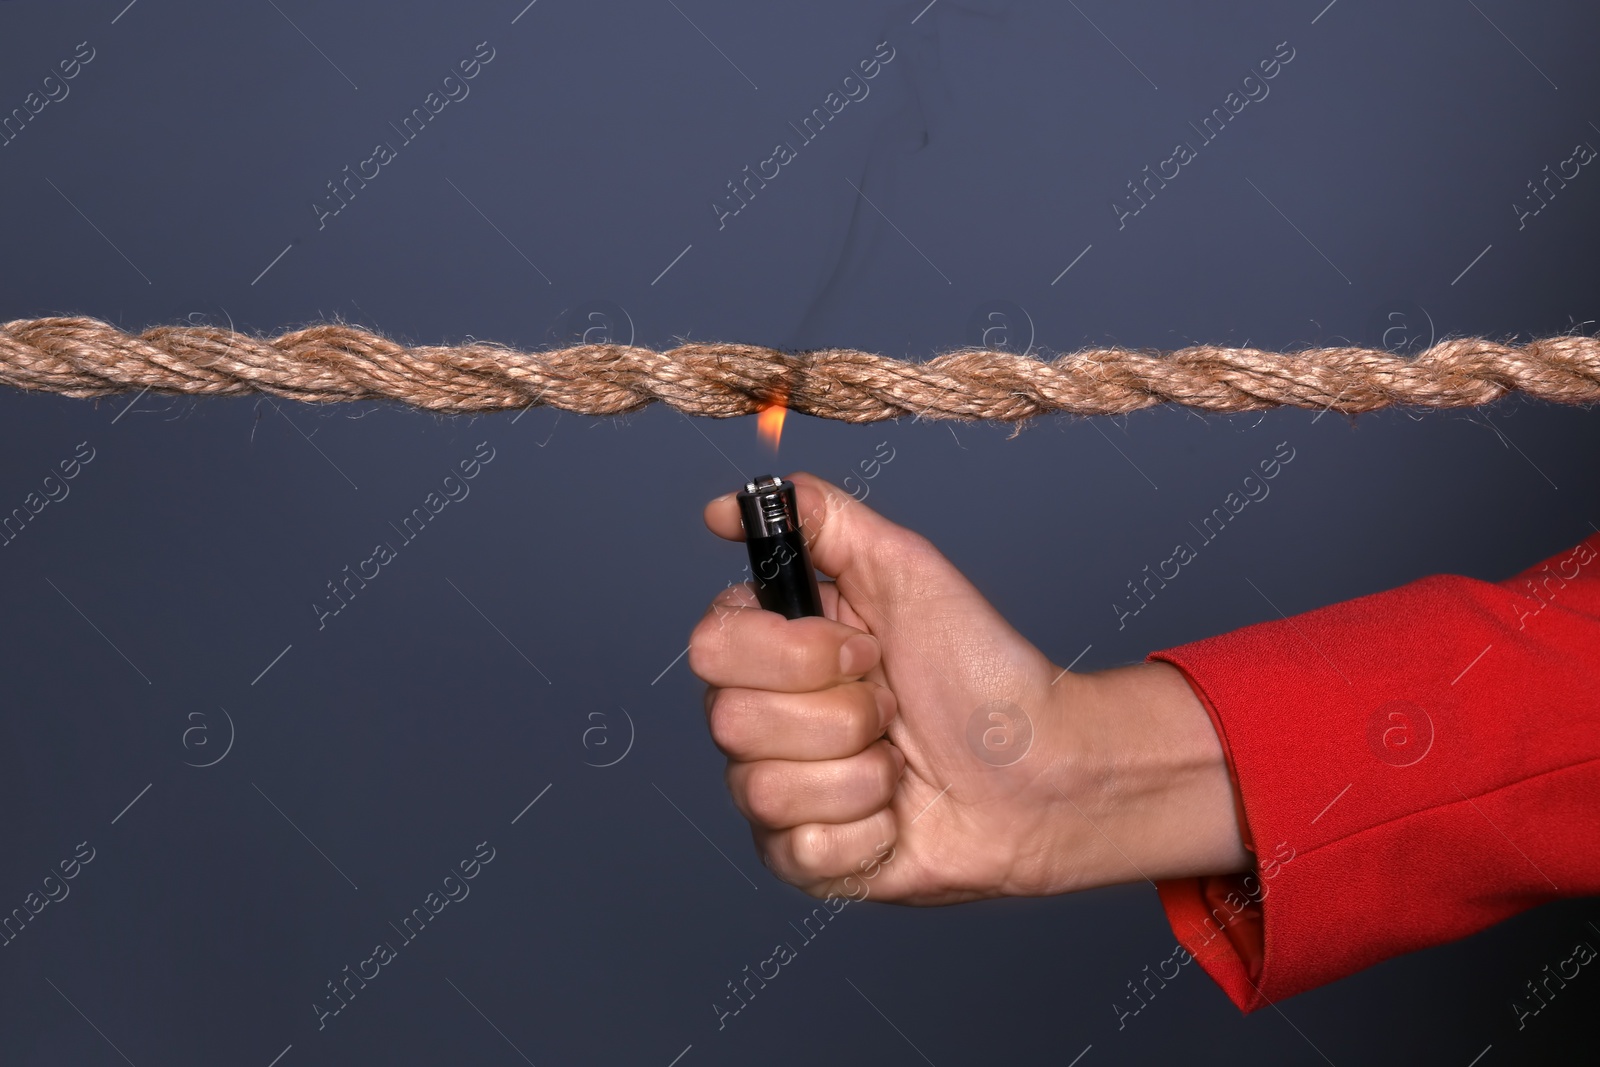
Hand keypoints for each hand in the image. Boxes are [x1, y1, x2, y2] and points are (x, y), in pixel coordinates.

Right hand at [689, 473, 1249, 904]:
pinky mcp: (804, 861)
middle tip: (892, 706)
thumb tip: (723, 508)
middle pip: (731, 722)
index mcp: (769, 650)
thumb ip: (815, 516)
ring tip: (901, 760)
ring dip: (861, 773)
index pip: (710, 647)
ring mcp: (775, 795)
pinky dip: (869, 830)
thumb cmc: (979, 668)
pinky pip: (802, 849)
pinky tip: (899, 813)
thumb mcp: (903, 566)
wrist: (1041, 766)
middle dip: (842, 714)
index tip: (864, 646)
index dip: (795, 652)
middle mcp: (758, 720)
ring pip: (766, 790)